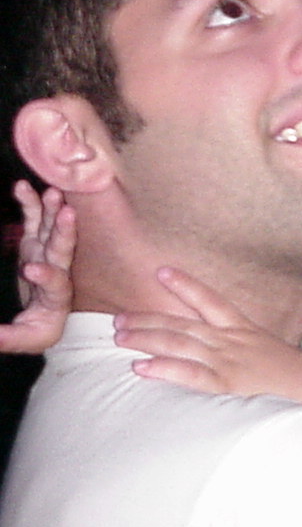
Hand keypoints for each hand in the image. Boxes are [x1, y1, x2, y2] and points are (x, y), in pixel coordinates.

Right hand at [0, 181, 75, 353]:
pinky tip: (22, 187)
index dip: (46, 275)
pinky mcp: (34, 244)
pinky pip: (34, 220)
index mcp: (58, 295)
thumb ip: (10, 338)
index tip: (30, 269)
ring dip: (51, 210)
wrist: (47, 316)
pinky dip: (30, 203)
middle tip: (65, 213)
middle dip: (63, 231)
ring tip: (52, 192)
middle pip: (62, 250)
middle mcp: (57, 270)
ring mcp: (46, 253)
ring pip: (51, 229)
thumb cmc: (40, 328)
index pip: (56, 283)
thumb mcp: (27, 339)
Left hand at [116, 268, 301, 415]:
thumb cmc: (300, 380)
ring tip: (120, 336)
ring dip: (148, 339)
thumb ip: (250, 350)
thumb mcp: (274, 355)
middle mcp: (236, 341)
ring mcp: (233, 362)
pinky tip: (141, 368)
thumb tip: (232, 353)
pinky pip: (193, 376)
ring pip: (183, 345)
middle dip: (150, 319)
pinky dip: (166, 370)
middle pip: (186, 324)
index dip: (186, 286)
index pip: (212, 301)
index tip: (161, 272)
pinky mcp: (231, 386)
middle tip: (118, 318)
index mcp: (247, 331)